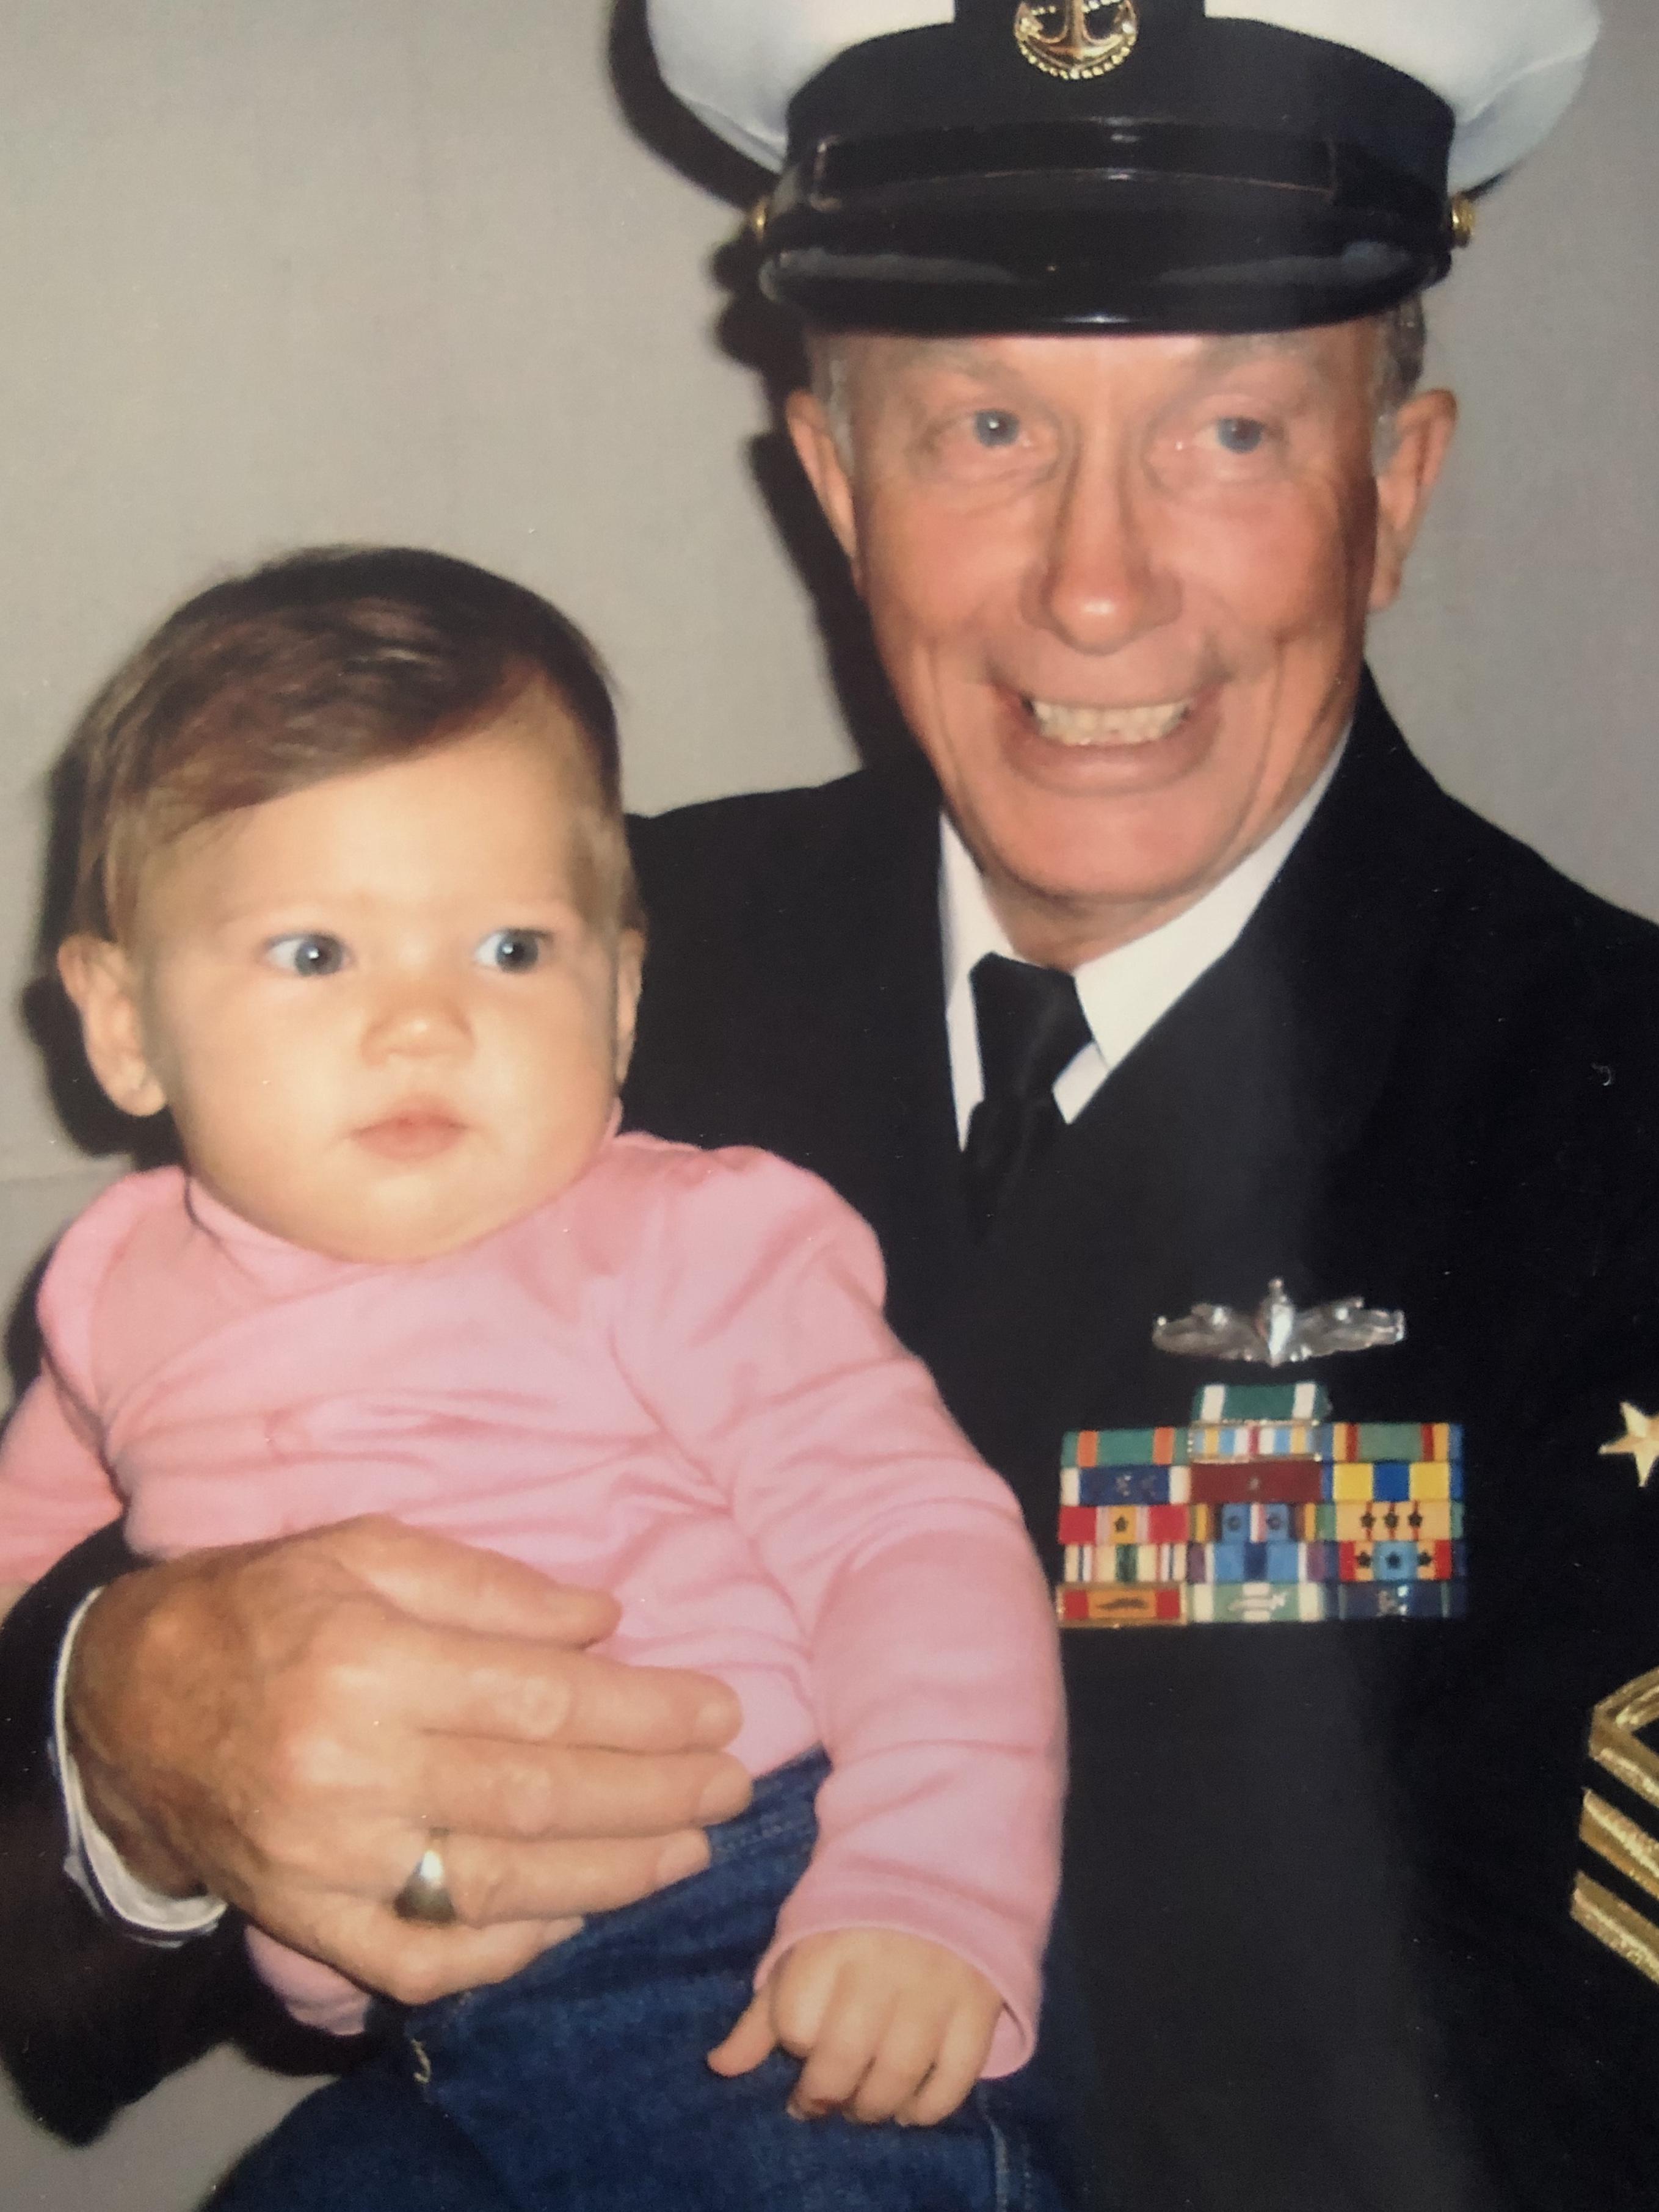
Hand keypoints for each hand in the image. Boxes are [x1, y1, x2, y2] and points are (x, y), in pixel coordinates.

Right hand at [66, 1516, 748, 2004]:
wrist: (127, 1702)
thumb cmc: (262, 1607)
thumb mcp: (363, 1548)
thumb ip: (487, 1584)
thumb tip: (604, 1621)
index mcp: (366, 1660)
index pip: (539, 1700)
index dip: (643, 1713)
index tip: (721, 1711)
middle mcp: (347, 1769)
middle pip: (533, 1797)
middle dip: (652, 1796)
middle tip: (732, 1786)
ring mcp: (326, 1861)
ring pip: (494, 1885)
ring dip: (609, 1875)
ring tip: (688, 1850)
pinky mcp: (305, 1920)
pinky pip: (421, 1960)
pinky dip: (507, 1952)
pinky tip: (574, 1919)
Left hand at [706, 1928, 1001, 2126]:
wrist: (944, 1864)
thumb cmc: (858, 1917)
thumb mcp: (802, 1947)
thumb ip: (763, 2012)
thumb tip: (719, 2068)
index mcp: (830, 1943)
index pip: (795, 2023)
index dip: (794, 2043)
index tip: (802, 2045)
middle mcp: (882, 1965)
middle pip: (843, 2059)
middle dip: (827, 2095)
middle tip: (826, 2100)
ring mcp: (935, 1986)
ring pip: (898, 2075)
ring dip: (875, 2107)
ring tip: (865, 2106)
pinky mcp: (979, 2003)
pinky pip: (956, 2076)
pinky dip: (931, 2106)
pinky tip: (912, 2108)